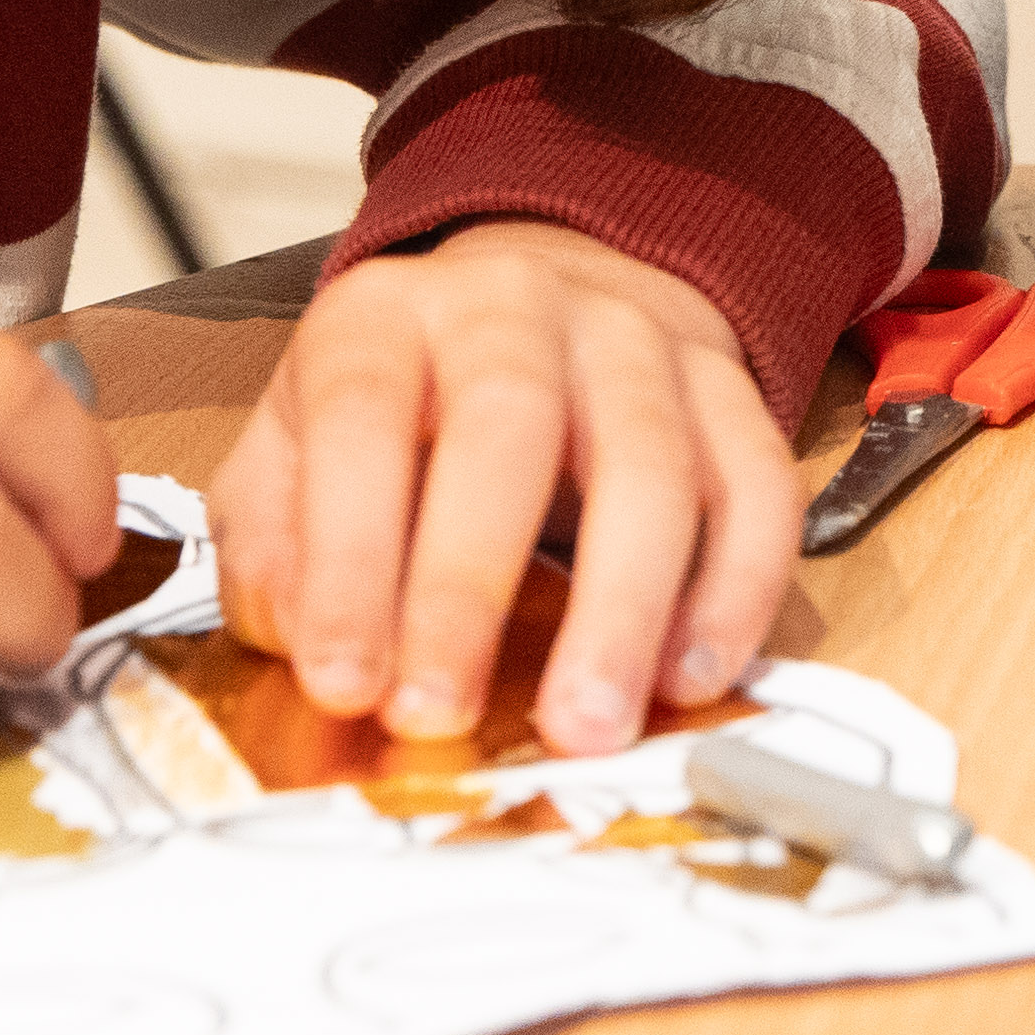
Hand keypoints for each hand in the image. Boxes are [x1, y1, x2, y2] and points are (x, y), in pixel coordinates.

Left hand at [209, 222, 796, 760]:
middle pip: (511, 425)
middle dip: (471, 584)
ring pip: (652, 461)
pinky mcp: (730, 389)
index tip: (344, 683)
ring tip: (586, 727)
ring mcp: (638, 340)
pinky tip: (691, 679)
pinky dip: (737, 590)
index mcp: (386, 318)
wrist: (536, 307)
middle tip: (442, 715)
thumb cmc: (403, 409)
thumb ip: (276, 542)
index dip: (350, 557)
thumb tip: (304, 639)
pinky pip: (758, 485)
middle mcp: (517, 307)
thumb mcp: (294, 448)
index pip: (362, 419)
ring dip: (622, 608)